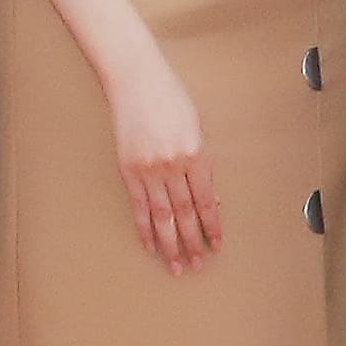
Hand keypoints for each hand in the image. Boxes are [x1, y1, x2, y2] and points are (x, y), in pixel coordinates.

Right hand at [109, 59, 218, 270]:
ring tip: (177, 265)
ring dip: (170, 244)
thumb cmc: (171, 99)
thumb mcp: (196, 128)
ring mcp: (148, 169)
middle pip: (185, 213)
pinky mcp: (128, 170)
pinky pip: (138, 207)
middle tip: (199, 264)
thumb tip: (207, 198)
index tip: (217, 243)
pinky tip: (151, 245)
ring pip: (161, 216)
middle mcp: (172, 165)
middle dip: (193, 242)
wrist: (136, 80)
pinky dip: (145, 228)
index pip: (205, 200)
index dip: (212, 224)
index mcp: (195, 153)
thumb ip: (202, 163)